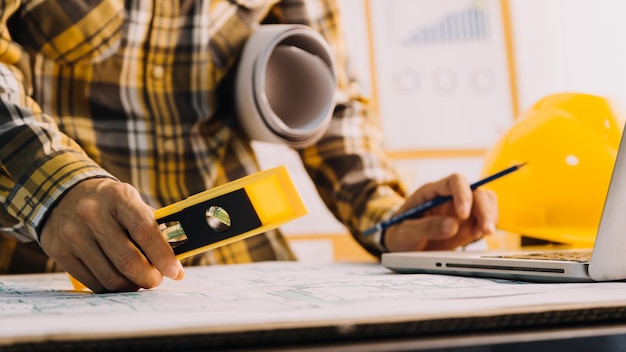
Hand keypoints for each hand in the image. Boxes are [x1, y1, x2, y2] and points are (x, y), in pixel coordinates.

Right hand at [40, 178, 183, 292]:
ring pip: (110, 277)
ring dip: (131, 286)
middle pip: (127, 260)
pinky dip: (111, 287)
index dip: (162, 255)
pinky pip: (93, 282)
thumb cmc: (111, 204)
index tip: (174, 272)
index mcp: (119, 198)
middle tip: (156, 280)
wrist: (65, 195)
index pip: (144, 230)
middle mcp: (93, 214)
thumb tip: (175, 266)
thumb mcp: (132, 203)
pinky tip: (118, 279)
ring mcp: (73, 233)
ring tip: (138, 280)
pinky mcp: (60, 252)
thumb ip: (153, 229)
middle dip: (148, 278)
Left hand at [383, 173, 497, 251]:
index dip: (462, 194)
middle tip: (485, 230)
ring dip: (490, 216)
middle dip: (484, 209)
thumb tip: (453, 225)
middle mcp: (449, 197)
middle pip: (475, 191)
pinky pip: (485, 218)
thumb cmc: (399, 234)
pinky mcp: (467, 223)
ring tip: (485, 233)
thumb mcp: (404, 233)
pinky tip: (480, 235)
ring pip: (485, 201)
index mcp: (431, 192)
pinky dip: (488, 225)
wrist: (400, 246)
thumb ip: (425, 227)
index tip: (462, 215)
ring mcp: (460, 210)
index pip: (454, 181)